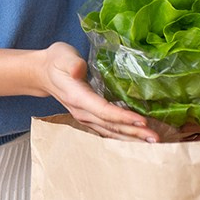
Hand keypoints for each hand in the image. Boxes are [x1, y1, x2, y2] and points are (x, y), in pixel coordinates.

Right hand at [38, 42, 157, 141]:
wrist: (43, 73)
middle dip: (134, 133)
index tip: (142, 121)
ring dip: (132, 139)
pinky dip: (124, 136)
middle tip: (156, 139)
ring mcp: (86, 118)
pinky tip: (138, 139)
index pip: (103, 110)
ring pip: (111, 132)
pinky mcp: (91, 118)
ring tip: (153, 143)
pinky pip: (109, 130)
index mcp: (78, 97)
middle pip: (111, 126)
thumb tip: (79, 69)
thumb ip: (71, 63)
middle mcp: (82, 112)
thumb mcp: (62, 56)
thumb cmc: (56, 62)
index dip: (123, 117)